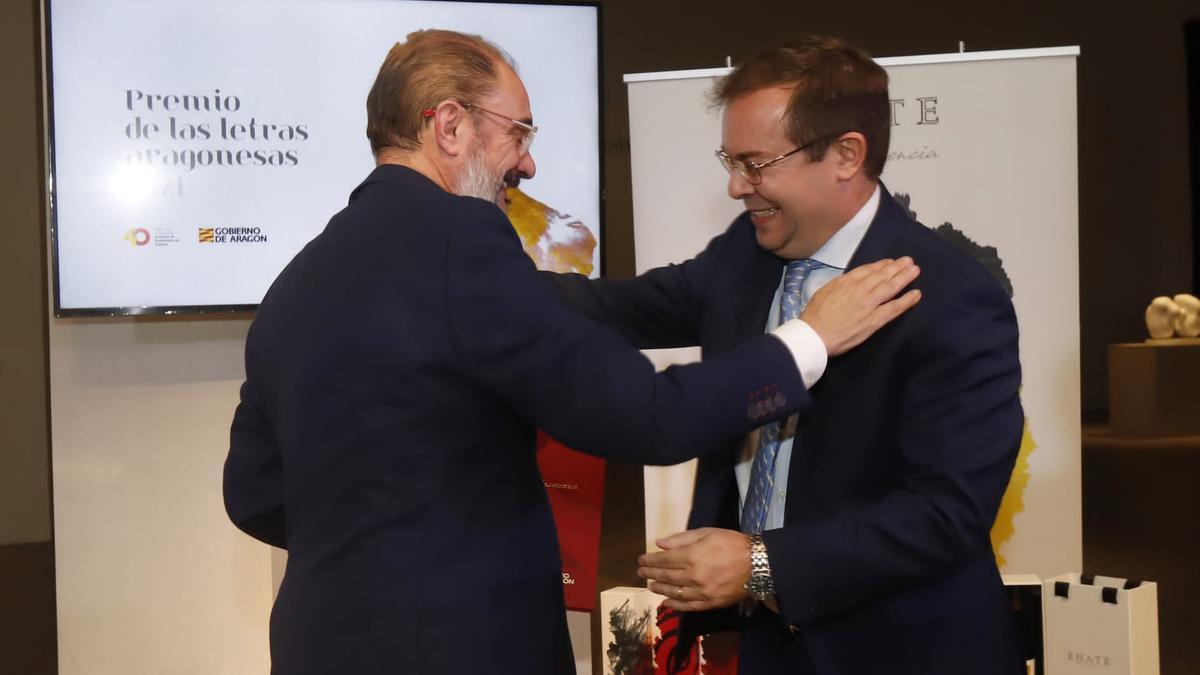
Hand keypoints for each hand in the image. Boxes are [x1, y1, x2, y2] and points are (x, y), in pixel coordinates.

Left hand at [637, 527, 750, 611]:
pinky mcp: (711, 603)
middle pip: (666, 577)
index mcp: (692, 556)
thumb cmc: (731, 543)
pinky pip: (689, 606)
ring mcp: (702, 592)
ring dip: (659, 590)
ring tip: (650, 586)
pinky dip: (675, 605)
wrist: (757, 563)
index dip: (650, 561)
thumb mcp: (707, 533)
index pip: (664, 560)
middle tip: (640, 573)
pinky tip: (666, 603)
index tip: (640, 560)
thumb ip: (682, 539)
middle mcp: (694, 576)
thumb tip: (660, 544)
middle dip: (650, 574)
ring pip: (675, 593)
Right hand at [800, 257, 920, 355]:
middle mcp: (860, 289)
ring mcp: (869, 304)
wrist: (814, 334)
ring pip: (890, 287)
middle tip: (909, 261)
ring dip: (904, 277)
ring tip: (915, 270)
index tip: (890, 262)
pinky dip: (906, 300)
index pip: (868, 270)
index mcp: (846, 282)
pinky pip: (893, 308)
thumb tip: (850, 281)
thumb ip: (840, 285)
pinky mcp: (874, 320)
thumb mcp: (824, 291)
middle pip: (882, 275)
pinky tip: (916, 294)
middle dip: (896, 267)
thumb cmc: (814, 315)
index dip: (881, 265)